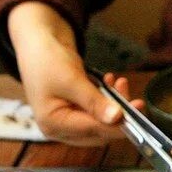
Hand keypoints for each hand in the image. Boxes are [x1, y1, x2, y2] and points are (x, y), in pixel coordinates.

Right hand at [7, 1, 145, 145]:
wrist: (36, 40)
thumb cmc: (46, 59)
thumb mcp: (71, 80)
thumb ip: (94, 101)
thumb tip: (117, 118)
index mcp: (53, 125)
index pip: (93, 132)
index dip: (117, 125)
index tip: (136, 113)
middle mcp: (60, 128)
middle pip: (99, 132)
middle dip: (118, 116)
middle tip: (135, 100)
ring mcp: (67, 120)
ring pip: (101, 122)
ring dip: (115, 105)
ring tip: (121, 83)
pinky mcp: (75, 110)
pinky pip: (97, 111)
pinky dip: (107, 99)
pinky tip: (110, 82)